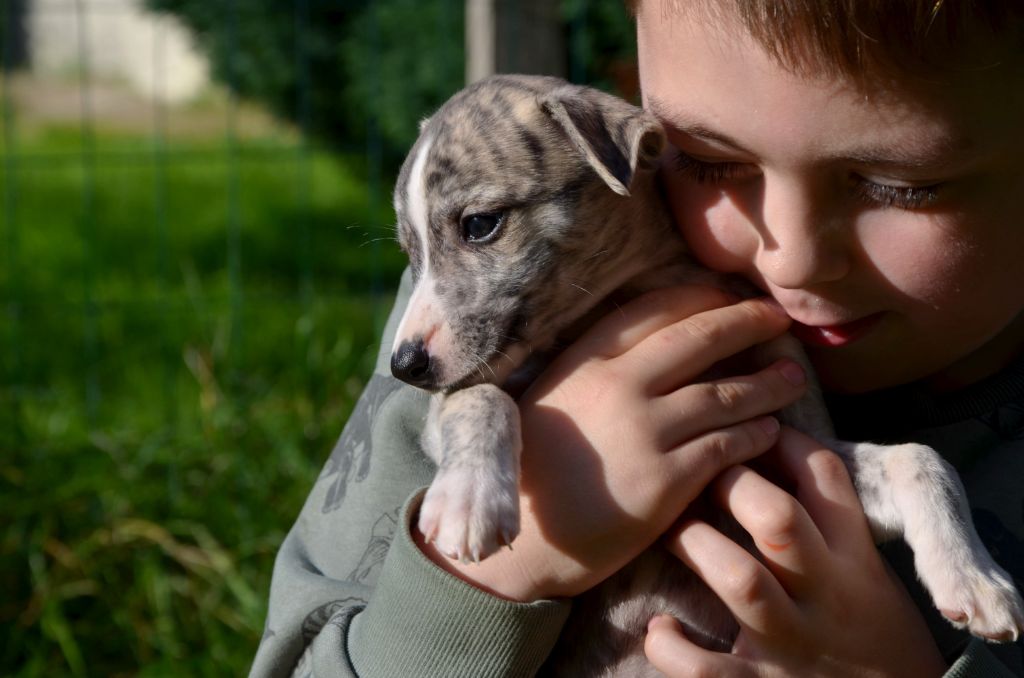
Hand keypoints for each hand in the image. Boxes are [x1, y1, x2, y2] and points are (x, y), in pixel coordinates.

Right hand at [417, 285, 807, 600]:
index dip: (700, 299)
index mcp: (585, 362)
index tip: (728, 298)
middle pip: (698, 339)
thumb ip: (598, 370)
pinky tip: (770, 431)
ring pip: (724, 394)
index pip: (653, 310)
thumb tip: (653, 346)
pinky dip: (755, 435)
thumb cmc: (534, 469)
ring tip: (792, 377)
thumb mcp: (553, 398)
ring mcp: (643, 432)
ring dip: (766, 383)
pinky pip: (726, 447)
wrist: (523, 539)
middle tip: (778, 319)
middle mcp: (617, 387)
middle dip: (745, 323)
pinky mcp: (665, 481)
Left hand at [644, 428, 947, 676]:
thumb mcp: (864, 569)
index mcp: (853, 558)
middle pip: (778, 519)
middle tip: (700, 474)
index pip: (824, 479)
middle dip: (732, 483)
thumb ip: (824, 518)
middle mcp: (825, 594)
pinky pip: (705, 668)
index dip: (783, 441)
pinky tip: (661, 629)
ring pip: (740, 579)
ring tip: (670, 532)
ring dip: (694, 545)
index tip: (750, 426)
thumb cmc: (867, 627)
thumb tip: (767, 445)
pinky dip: (671, 646)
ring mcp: (792, 643)